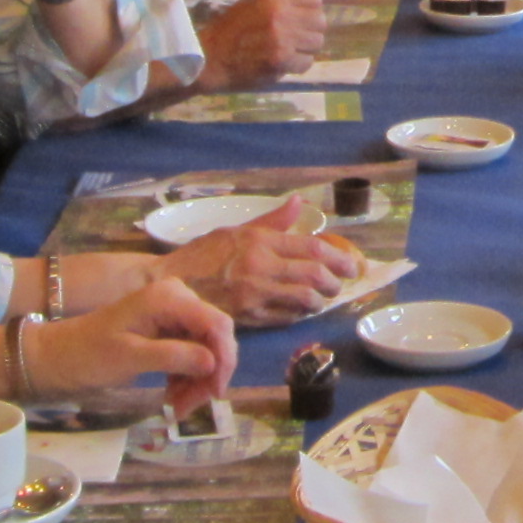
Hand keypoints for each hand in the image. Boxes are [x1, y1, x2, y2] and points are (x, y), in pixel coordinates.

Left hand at [33, 272, 236, 415]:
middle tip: (191, 408)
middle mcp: (177, 298)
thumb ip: (173, 356)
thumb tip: (212, 362)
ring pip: (206, 349)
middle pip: (214, 337)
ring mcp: (174, 313)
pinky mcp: (169, 328)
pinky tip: (174, 396)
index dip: (224, 358)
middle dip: (209, 375)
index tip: (216, 393)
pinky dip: (187, 377)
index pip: (217, 324)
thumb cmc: (90, 354)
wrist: (61, 356)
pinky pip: (192, 353)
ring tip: (178, 408)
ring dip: (197, 381)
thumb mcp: (130, 357)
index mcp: (169, 297)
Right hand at [169, 196, 361, 324]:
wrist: (170, 285)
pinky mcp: (249, 318)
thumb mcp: (234, 230)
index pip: (313, 248)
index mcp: (260, 241)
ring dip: (320, 301)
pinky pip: (286, 318)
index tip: (353, 264)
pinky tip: (300, 310)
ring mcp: (255, 295)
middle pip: (316, 276)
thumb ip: (271, 221)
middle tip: (340, 283)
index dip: (341, 257)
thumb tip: (299, 203)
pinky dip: (300, 314)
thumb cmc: (201, 255)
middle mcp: (261, 267)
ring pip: (305, 300)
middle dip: (336, 282)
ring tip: (321, 298)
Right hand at [198, 0, 327, 89]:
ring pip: (316, 42)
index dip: (310, 10)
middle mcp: (279, 12)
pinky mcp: (280, 60)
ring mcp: (281, 37)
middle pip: (319, 21)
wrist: (210, 57)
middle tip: (294, 37)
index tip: (300, 18)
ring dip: (305, 48)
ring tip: (287, 49)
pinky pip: (307, 61)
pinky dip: (298, 64)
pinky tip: (283, 62)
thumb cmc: (231, 28)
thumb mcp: (256, 2)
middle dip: (310, 30)